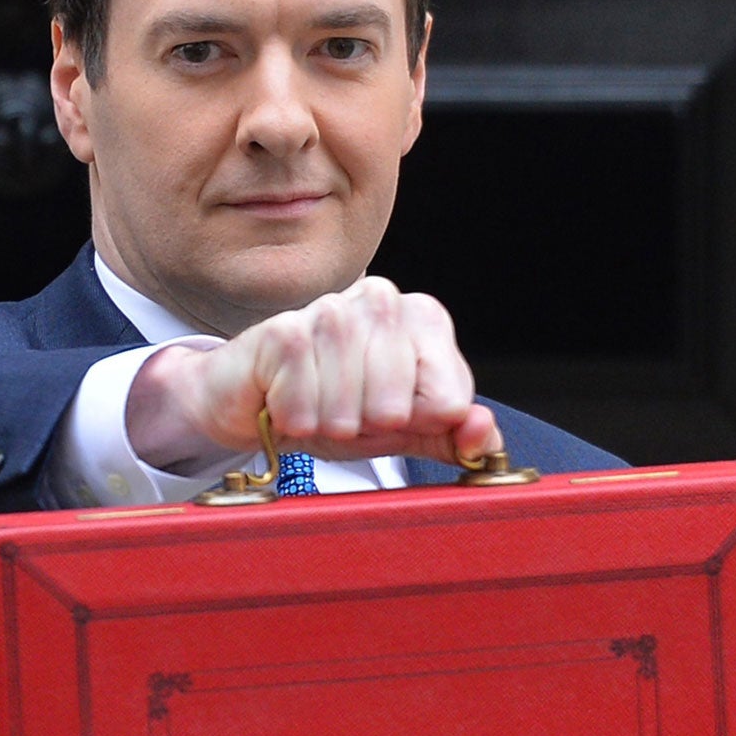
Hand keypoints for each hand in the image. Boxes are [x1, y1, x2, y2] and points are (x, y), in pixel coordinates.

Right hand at [126, 276, 501, 473]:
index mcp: (424, 318)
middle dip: (368, 429)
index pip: (449, 401)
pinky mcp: (284, 329)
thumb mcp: (402, 430)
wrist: (251, 400)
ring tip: (316, 410)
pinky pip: (307, 404)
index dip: (413, 426)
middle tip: (343, 414)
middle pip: (399, 408)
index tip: (384, 415)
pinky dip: (296, 420)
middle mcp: (383, 299)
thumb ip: (453, 436)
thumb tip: (483, 430)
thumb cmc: (333, 408)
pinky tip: (286, 404)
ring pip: (353, 407)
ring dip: (330, 425)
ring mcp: (332, 309)